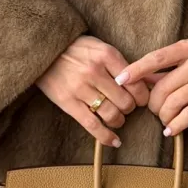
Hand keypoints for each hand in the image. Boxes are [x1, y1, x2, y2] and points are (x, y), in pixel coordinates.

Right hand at [36, 35, 152, 146]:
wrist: (44, 51)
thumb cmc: (76, 49)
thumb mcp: (100, 47)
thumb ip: (118, 63)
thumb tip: (141, 82)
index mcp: (106, 56)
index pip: (135, 83)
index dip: (143, 95)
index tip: (141, 99)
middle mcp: (95, 72)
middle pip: (125, 101)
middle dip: (131, 108)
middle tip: (127, 107)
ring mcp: (81, 88)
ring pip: (111, 115)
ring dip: (119, 121)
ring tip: (117, 119)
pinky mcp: (68, 102)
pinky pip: (92, 125)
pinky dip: (106, 137)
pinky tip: (114, 141)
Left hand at [114, 38, 187, 135]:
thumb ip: (172, 67)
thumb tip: (142, 78)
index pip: (156, 58)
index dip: (136, 69)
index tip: (121, 80)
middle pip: (162, 87)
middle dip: (153, 104)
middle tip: (155, 111)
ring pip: (172, 102)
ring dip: (164, 117)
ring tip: (165, 121)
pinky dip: (176, 125)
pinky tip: (172, 130)